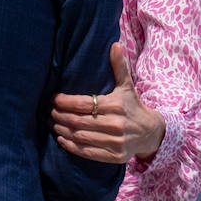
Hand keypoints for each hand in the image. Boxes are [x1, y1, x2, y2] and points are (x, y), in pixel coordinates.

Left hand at [52, 43, 164, 164]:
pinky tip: (61, 139)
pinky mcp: (115, 156)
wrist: (151, 133)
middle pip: (78, 121)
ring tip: (52, 123)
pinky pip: (88, 152)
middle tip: (49, 112)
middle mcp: (115, 124)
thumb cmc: (132, 106)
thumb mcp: (126, 86)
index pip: (84, 103)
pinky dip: (72, 147)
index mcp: (116, 105)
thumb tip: (115, 44)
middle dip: (60, 116)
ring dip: (62, 130)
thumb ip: (119, 66)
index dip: (65, 102)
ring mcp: (115, 142)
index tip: (54, 99)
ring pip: (80, 136)